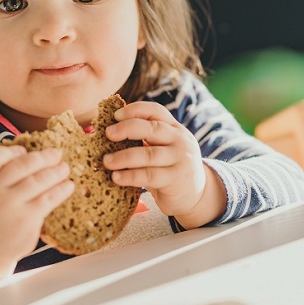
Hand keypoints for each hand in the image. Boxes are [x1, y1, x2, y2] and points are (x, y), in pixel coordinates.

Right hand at [0, 145, 72, 287]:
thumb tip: (34, 152)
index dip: (10, 151)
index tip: (23, 152)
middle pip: (21, 165)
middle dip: (43, 158)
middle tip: (57, 153)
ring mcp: (8, 206)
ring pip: (37, 181)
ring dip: (55, 172)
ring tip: (64, 168)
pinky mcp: (25, 219)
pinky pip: (47, 199)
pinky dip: (60, 190)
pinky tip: (67, 186)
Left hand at [103, 101, 225, 228]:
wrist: (197, 195)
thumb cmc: (170, 168)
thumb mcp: (164, 148)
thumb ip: (146, 138)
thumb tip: (110, 130)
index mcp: (175, 128)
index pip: (156, 111)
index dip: (135, 110)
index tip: (115, 115)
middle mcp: (180, 140)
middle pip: (152, 128)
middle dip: (126, 129)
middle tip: (107, 134)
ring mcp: (180, 159)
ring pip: (148, 154)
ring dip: (124, 157)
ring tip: (106, 161)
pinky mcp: (176, 179)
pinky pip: (149, 175)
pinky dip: (130, 176)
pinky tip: (116, 178)